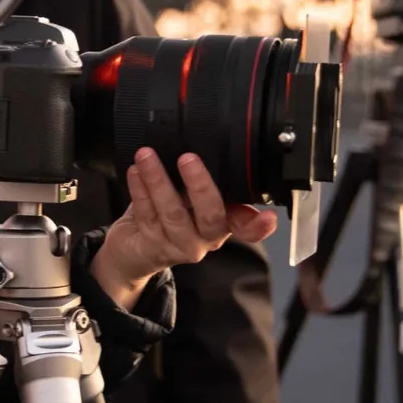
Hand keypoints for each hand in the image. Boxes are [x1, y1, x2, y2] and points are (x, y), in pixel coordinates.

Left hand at [91, 148, 276, 309]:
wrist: (133, 251)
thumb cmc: (166, 215)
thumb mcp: (189, 199)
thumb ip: (202, 184)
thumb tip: (209, 151)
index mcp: (221, 225)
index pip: (246, 227)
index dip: (259, 225)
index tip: (270, 217)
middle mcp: (205, 240)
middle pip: (210, 216)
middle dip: (200, 185)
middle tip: (188, 157)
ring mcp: (178, 246)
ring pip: (172, 212)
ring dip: (158, 180)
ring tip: (146, 156)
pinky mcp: (152, 247)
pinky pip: (146, 215)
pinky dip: (140, 190)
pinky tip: (135, 172)